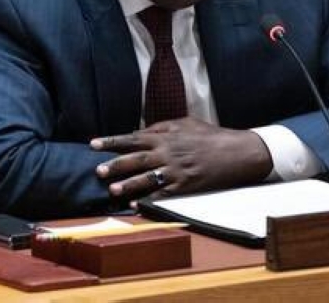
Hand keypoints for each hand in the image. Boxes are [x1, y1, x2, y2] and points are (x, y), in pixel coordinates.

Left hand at [90, 117, 272, 199]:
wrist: (236, 152)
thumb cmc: (210, 135)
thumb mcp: (185, 122)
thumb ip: (162, 127)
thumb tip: (140, 131)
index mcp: (166, 136)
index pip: (133, 138)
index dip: (112, 141)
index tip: (93, 144)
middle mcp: (168, 153)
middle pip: (136, 159)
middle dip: (115, 165)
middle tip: (98, 171)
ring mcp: (177, 171)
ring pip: (148, 178)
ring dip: (129, 184)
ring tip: (112, 190)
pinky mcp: (186, 186)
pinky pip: (163, 194)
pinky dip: (149, 200)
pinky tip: (136, 205)